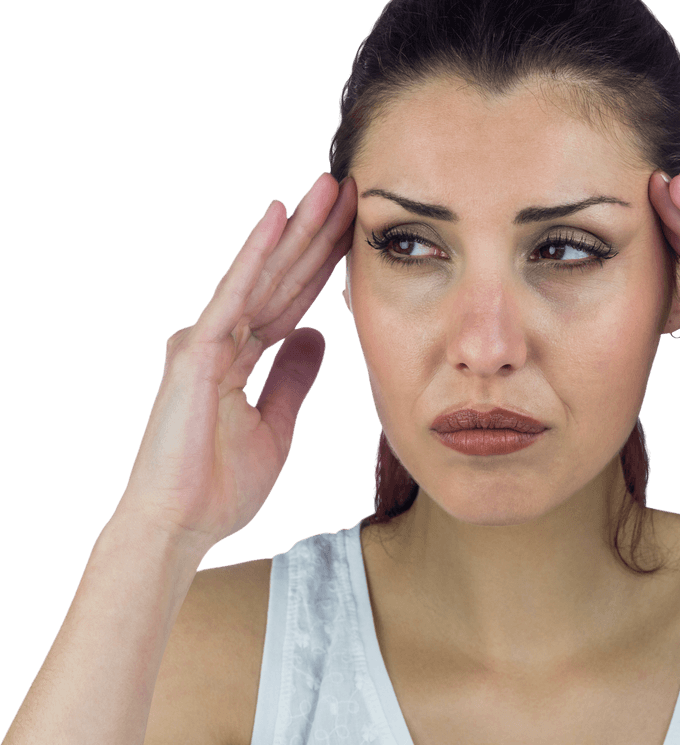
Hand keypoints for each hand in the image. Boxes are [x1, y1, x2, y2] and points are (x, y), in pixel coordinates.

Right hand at [117, 173, 356, 549]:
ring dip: (294, 231)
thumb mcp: (276, 424)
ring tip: (324, 189)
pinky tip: (278, 220)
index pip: (292, 298)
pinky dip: (255, 257)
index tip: (354, 228)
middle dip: (316, 234)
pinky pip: (234, 297)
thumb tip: (315, 337)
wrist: (180, 525)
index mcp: (241, 355)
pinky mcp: (196, 353)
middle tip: (346, 188)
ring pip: (262, 276)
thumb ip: (293, 378)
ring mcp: (206, 341)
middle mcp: (221, 338)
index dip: (323, 263)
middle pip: (280, 277)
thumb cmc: (218, 485)